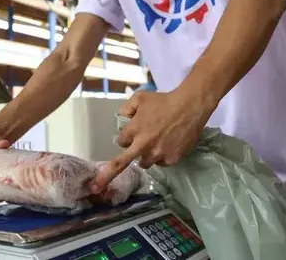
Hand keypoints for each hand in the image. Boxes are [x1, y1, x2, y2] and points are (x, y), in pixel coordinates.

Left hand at [91, 90, 208, 193]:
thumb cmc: (164, 101)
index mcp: (133, 130)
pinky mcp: (172, 159)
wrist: (189, 107)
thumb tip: (122, 119)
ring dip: (147, 156)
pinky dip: (164, 156)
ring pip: (145, 163)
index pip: (121, 142)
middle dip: (107, 175)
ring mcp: (157, 154)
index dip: (126, 138)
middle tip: (96, 187)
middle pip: (122, 163)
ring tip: (157, 144)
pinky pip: (162, 162)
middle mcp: (142, 145)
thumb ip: (127, 108)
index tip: (130, 135)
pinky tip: (170, 143)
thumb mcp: (140, 98)